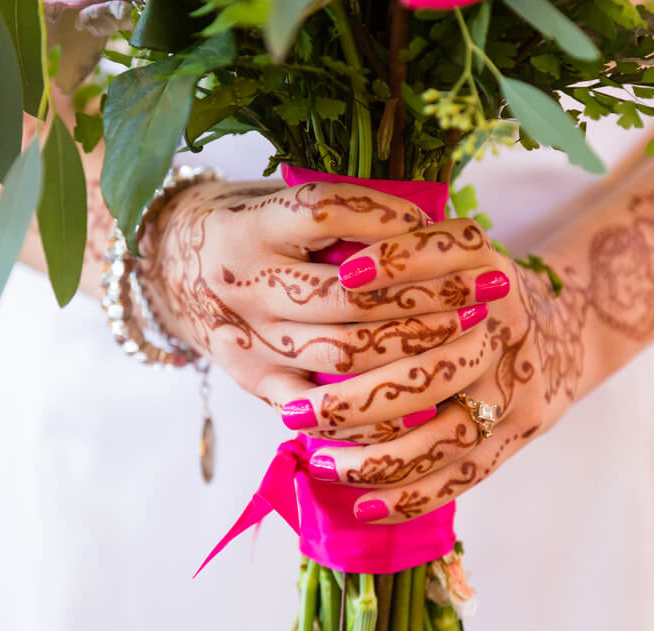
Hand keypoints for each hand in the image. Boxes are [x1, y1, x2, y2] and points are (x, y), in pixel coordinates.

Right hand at [137, 179, 509, 408]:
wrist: (163, 264)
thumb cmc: (241, 222)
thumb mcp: (274, 197)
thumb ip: (336, 212)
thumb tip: (429, 223)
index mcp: (247, 225)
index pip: (327, 213)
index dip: (394, 221)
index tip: (447, 224)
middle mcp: (241, 283)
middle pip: (350, 298)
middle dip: (430, 293)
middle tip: (490, 286)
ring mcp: (243, 339)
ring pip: (341, 356)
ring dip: (415, 346)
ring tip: (470, 331)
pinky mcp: (248, 377)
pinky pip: (316, 408)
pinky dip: (370, 409)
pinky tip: (422, 399)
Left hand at [276, 220, 577, 523]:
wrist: (566, 329)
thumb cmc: (477, 292)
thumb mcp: (451, 255)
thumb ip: (404, 253)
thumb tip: (326, 268)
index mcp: (486, 268)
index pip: (444, 257)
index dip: (396, 262)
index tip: (343, 278)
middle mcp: (506, 324)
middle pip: (430, 371)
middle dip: (354, 399)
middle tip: (295, 415)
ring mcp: (517, 383)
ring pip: (445, 435)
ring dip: (376, 459)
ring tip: (321, 463)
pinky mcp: (521, 431)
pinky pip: (464, 475)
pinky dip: (412, 497)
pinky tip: (366, 508)